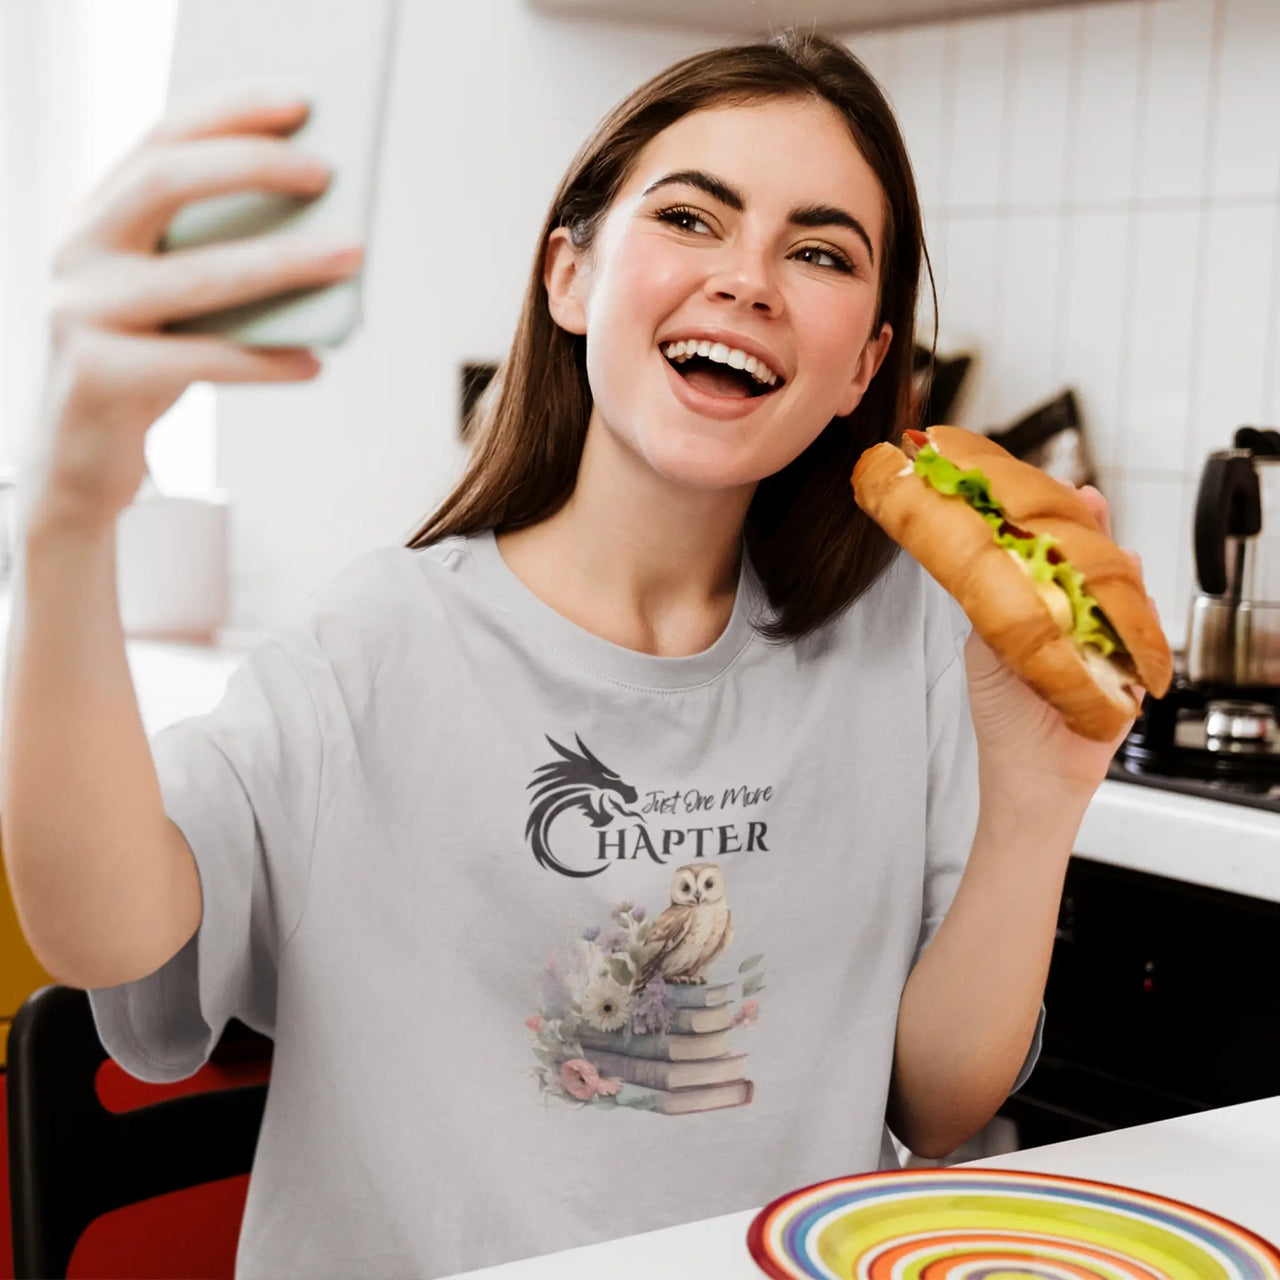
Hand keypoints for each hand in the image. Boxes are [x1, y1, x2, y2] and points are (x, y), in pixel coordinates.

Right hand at [27, 86, 364, 533]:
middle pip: (166, 182)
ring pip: (198, 277)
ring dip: (285, 263)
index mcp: (96, 217)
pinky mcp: (99, 377)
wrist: (82, 461)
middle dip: (252, 166)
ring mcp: (80, 313)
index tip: (302, 99)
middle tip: (328, 170)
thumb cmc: (148, 367)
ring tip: (353, 256)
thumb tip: (327, 225)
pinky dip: (267, 362)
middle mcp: (76, 252)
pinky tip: (316, 363)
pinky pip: (202, 362)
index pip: (160, 137)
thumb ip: (218, 257)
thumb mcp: (175, 302)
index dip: (230, 110)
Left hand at [961, 485, 1141, 797]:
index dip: (1047, 529)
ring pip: (1116, 594)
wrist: (1032, 779)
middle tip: (1084, 499)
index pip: (1044, 562)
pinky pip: (1140, 632)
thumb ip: (995, 607)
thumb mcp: (987, 652)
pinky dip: (1139, 610)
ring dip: (1115, 564)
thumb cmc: (1003, 721)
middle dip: (1088, 531)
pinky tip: (1133, 587)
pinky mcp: (1127, 670)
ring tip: (1106, 535)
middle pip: (1085, 569)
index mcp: (1033, 616)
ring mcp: (1101, 645)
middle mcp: (1069, 625)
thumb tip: (986, 559)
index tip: (1044, 496)